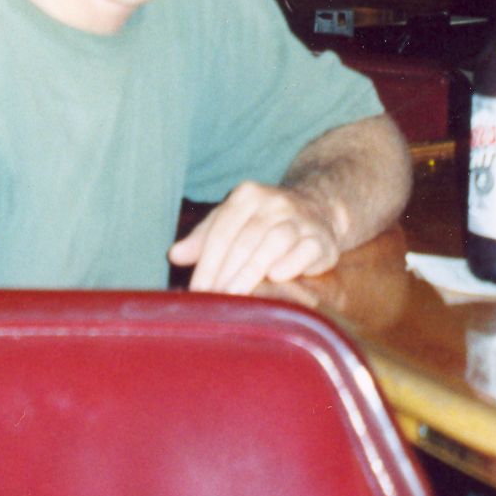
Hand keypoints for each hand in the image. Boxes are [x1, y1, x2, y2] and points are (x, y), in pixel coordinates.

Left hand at [167, 179, 346, 294]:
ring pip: (273, 242)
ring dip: (252, 271)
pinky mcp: (321, 239)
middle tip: (214, 300)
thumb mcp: (232, 221)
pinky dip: (290, 263)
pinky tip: (276, 277)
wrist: (318, 210)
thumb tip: (174, 255)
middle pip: (246, 238)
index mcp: (247, 195)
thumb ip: (204, 238)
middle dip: (227, 271)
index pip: (223, 229)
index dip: (208, 261)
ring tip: (236, 296)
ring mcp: (300, 219)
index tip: (197, 290)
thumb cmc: (263, 222)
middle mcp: (274, 202)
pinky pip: (305, 250)